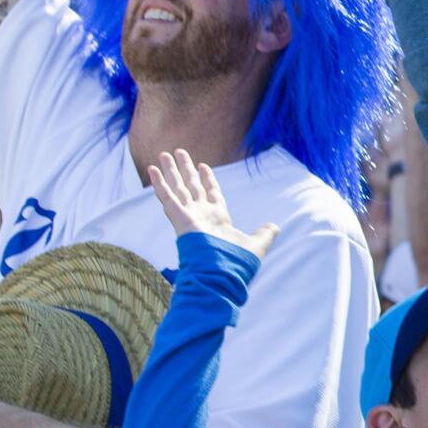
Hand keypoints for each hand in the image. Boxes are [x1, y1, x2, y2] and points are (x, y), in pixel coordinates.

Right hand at [148, 149, 278, 260]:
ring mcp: (189, 215)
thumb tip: (275, 227)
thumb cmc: (236, 263)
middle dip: (186, 170)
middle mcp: (201, 214)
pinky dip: (159, 183)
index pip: (211, 192)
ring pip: (178, 187)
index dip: (207, 178)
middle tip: (179, 153)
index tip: (202, 166)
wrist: (221, 274)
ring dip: (170, 171)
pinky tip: (152, 169)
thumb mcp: (257, 244)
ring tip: (163, 154)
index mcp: (218, 218)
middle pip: (192, 185)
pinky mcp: (178, 218)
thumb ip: (265, 234)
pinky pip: (167, 197)